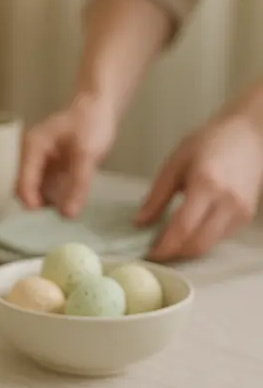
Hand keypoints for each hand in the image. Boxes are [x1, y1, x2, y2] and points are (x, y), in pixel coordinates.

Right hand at [16, 95, 118, 216]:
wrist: (99, 107)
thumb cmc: (90, 123)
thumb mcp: (87, 153)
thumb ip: (77, 184)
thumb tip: (67, 215)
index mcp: (32, 148)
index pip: (22, 181)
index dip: (31, 203)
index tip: (45, 220)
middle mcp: (30, 157)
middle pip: (24, 189)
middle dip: (37, 207)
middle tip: (55, 223)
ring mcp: (38, 164)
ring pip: (36, 192)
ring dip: (47, 206)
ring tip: (62, 219)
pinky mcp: (49, 170)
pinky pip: (47, 190)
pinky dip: (55, 200)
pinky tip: (68, 208)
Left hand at [137, 111, 262, 260]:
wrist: (248, 134)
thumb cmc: (208, 143)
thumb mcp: (175, 164)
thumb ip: (156, 196)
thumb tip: (138, 222)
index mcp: (206, 185)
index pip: (182, 228)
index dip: (163, 246)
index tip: (146, 253)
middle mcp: (227, 202)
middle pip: (197, 244)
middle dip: (173, 253)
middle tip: (154, 251)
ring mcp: (240, 211)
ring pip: (209, 245)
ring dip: (186, 250)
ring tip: (167, 243)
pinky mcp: (246, 216)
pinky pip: (219, 238)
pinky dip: (200, 240)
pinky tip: (186, 232)